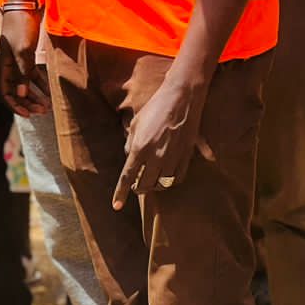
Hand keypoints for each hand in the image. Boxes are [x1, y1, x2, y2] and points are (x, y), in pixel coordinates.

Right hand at [0, 9, 50, 116]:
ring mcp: (17, 62)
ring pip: (24, 85)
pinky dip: (40, 84)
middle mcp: (7, 68)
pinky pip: (32, 75)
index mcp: (2, 67)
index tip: (29, 115)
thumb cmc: (20, 27)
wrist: (24, 6)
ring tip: (46, 106)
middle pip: (15, 92)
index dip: (15, 106)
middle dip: (27, 103)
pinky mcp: (26, 56)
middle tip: (42, 112)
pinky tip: (49, 91)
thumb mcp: (22, 51)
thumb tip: (20, 94)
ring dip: (34, 96)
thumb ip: (22, 73)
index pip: (5, 93)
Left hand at [113, 77, 212, 209]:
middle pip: (144, 185)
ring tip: (150, 180)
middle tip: (136, 185)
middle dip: (138, 188)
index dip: (120, 193)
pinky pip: (178, 178)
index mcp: (140, 147)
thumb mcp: (135, 124)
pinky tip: (166, 176)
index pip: (127, 177)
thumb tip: (129, 158)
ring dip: (154, 185)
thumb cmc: (155, 107)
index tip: (116, 207)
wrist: (182, 97)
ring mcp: (173, 157)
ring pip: (162, 184)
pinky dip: (170, 181)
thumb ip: (130, 143)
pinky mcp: (187, 155)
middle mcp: (156, 156)